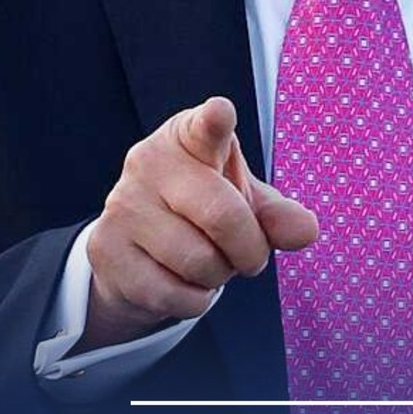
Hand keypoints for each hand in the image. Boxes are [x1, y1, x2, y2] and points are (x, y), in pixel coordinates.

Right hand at [82, 96, 318, 349]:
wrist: (135, 251)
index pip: (204, 127)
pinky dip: (193, 300)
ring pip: (200, 261)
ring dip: (219, 276)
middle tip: (248, 255)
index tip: (221, 113)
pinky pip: (175, 293)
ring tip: (206, 261)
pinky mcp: (106, 249)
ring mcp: (123, 205)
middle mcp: (149, 162)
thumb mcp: (244, 205)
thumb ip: (277, 215)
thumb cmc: (201, 215)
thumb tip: (305, 230)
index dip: (214, 122)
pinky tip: (181, 281)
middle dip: (250, 249)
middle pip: (223, 216)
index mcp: (188, 137)